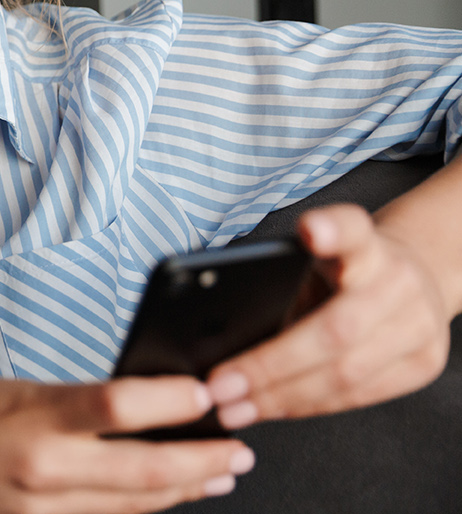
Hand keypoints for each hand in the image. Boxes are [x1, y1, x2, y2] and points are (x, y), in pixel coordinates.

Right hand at [0, 376, 254, 513]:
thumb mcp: (6, 389)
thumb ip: (68, 401)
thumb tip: (134, 401)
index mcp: (30, 418)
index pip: (119, 406)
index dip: (174, 402)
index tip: (207, 391)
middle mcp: (41, 469)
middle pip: (144, 472)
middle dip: (203, 461)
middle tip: (240, 448)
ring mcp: (41, 510)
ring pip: (134, 506)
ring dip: (185, 490)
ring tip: (221, 474)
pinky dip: (142, 508)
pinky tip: (166, 497)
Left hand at [207, 203, 450, 427]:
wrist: (416, 279)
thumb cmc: (345, 271)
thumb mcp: (316, 260)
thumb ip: (282, 281)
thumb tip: (216, 330)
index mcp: (367, 244)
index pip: (354, 229)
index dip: (333, 230)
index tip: (311, 230)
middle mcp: (399, 280)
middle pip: (335, 330)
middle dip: (269, 366)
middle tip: (221, 385)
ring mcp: (419, 325)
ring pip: (345, 375)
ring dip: (281, 398)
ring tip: (235, 407)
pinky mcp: (424, 364)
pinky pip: (358, 397)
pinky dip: (307, 407)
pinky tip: (271, 409)